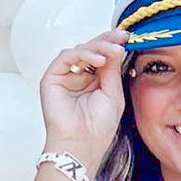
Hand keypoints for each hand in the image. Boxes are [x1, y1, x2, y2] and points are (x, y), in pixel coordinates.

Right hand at [39, 28, 129, 169]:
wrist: (83, 144)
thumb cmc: (98, 127)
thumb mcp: (113, 94)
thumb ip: (113, 70)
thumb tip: (116, 47)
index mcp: (95, 80)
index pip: (103, 55)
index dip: (114, 44)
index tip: (128, 37)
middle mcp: (79, 75)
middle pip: (92, 48)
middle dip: (108, 40)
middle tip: (122, 37)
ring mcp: (65, 75)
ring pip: (81, 49)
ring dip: (99, 47)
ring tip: (114, 52)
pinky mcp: (52, 77)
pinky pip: (67, 56)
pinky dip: (83, 54)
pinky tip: (99, 60)